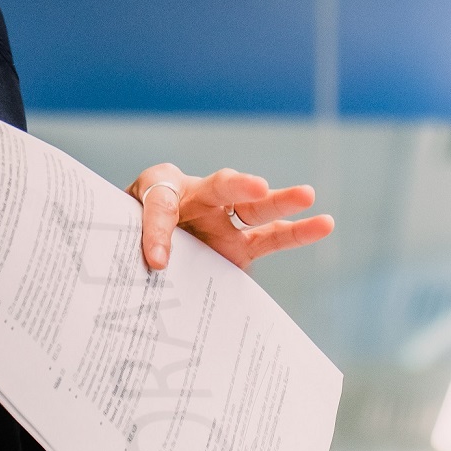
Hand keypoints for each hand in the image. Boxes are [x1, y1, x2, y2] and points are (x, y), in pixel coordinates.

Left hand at [126, 163, 333, 272]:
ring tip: (306, 194)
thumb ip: (144, 236)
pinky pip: (271, 237)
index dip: (158, 229)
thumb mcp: (127, 222)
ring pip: (254, 210)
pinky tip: (324, 223)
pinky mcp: (239, 248)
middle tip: (258, 187)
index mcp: (164, 186)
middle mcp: (200, 199)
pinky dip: (296, 231)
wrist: (143, 237)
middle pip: (220, 188)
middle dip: (237, 187)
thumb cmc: (135, 223)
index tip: (157, 261)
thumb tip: (160, 264)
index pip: (160, 202)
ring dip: (279, 202)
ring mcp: (223, 223)